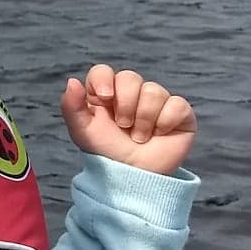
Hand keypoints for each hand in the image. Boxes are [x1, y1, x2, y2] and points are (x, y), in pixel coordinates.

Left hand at [61, 65, 195, 174]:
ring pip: (153, 91)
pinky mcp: (179, 112)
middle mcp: (132, 93)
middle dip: (125, 105)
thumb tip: (72, 81)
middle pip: (130, 77)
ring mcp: (157, 101)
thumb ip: (71, 107)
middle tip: (124, 126)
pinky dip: (165, 122)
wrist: (133, 178)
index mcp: (106, 93)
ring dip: (143, 119)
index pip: (103, 71)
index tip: (105, 97)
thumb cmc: (107, 153)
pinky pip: (177, 104)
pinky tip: (159, 135)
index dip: (103, 79)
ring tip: (139, 136)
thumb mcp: (83, 132)